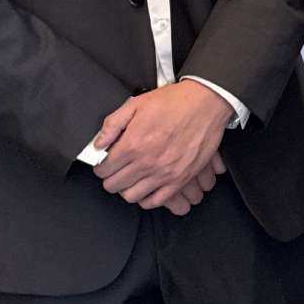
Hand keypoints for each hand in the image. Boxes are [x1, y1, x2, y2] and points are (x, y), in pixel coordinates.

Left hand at [92, 82, 232, 209]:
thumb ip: (112, 124)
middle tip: (115, 171)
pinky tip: (146, 188)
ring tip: (130, 179)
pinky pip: (156, 201)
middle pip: (114, 185)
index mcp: (133, 143)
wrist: (206, 103)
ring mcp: (164, 173)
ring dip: (127, 189)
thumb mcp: (136, 104)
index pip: (103, 169)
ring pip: (132, 196)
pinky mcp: (180, 179)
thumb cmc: (173, 102)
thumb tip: (98, 144)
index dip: (100, 167)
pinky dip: (146, 199)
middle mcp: (147, 162)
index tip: (104, 164)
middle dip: (110, 178)